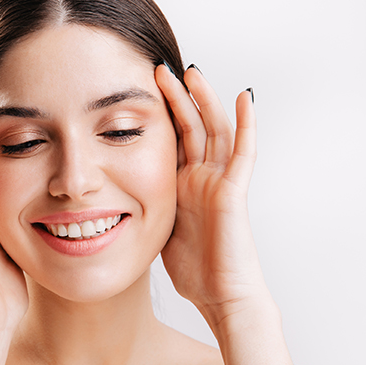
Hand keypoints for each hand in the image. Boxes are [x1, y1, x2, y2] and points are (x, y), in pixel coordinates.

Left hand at [156, 64, 268, 326]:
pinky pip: (243, 152)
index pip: (172, 140)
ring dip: (205, 100)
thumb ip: (149, 206)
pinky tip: (245, 97)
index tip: (142, 89)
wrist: (219, 296)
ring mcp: (219, 182)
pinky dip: (247, 124)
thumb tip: (118, 196)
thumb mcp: (159, 228)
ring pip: (215, 130)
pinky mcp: (234, 192)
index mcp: (182, 186)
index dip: (162, 114)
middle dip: (178, 98)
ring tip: (192, 71)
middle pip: (191, 127)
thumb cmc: (194, 270)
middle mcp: (202, 178)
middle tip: (160, 68)